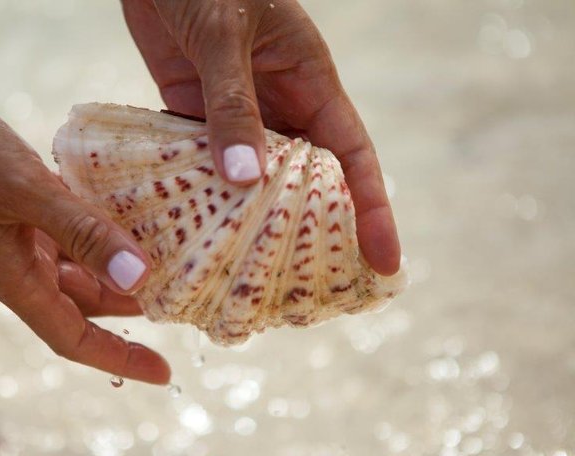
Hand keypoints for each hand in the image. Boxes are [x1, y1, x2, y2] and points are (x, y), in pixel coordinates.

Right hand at [0, 54, 169, 383]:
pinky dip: (97, 235)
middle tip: (181, 305)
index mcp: (11, 279)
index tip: (165, 372)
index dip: (120, 359)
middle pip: (81, 308)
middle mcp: (14, 268)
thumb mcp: (26, 191)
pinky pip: (66, 236)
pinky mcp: (16, 211)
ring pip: (76, 271)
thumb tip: (139, 278)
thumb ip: (83, 233)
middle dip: (129, 313)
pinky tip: (126, 219)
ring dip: (116, 272)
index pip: (73, 338)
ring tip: (166, 264)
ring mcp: (13, 239)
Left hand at [123, 0, 400, 274]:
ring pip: (254, 181)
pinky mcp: (192, 114)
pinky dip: (202, 198)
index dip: (374, 212)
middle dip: (314, 234)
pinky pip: (204, 165)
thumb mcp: (224, 36)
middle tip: (315, 294)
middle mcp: (279, 107)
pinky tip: (194, 236)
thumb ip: (232, 103)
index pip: (353, 159)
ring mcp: (236, 115)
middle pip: (307, 183)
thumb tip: (244, 179)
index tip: (387, 263)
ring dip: (252, 225)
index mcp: (310, 84)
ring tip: (251, 281)